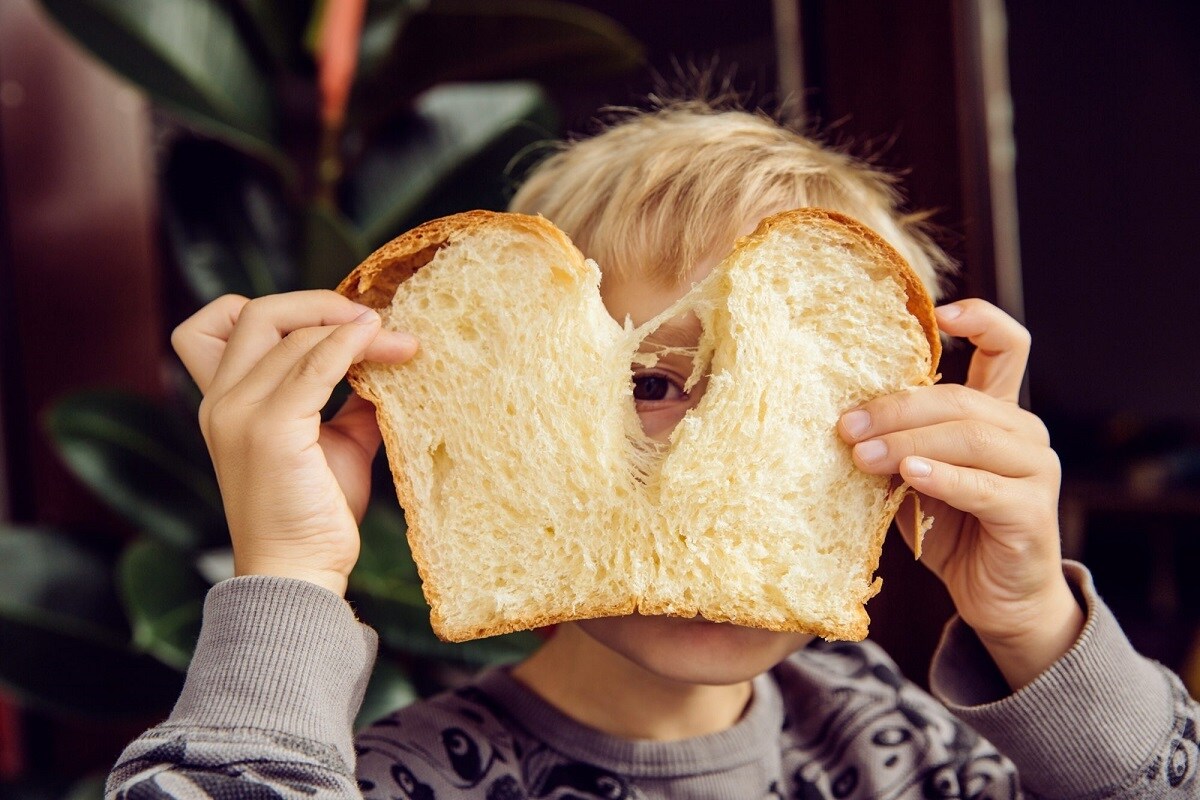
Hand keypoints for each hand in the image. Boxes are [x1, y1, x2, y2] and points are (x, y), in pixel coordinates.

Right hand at [172, 291, 416, 596]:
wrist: (299, 574)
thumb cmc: (314, 515)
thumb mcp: (334, 444)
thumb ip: (348, 402)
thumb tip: (388, 365)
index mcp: (224, 401)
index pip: (227, 321)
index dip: (285, 309)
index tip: (340, 325)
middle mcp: (220, 402)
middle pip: (256, 312)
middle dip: (320, 304)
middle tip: (374, 322)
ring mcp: (239, 414)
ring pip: (290, 333)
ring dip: (353, 327)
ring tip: (400, 341)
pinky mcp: (270, 430)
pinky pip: (314, 364)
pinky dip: (351, 345)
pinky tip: (387, 347)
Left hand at [839, 299, 1082, 688]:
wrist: (996, 600)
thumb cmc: (952, 531)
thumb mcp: (915, 479)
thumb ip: (896, 445)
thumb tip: (839, 419)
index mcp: (998, 414)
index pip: (1007, 346)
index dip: (979, 319)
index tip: (939, 313)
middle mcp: (1023, 434)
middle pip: (962, 399)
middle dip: (897, 408)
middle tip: (845, 426)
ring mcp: (1035, 472)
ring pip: (969, 438)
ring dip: (908, 442)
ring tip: (862, 455)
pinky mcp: (1031, 514)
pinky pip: (983, 487)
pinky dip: (943, 479)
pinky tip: (909, 476)